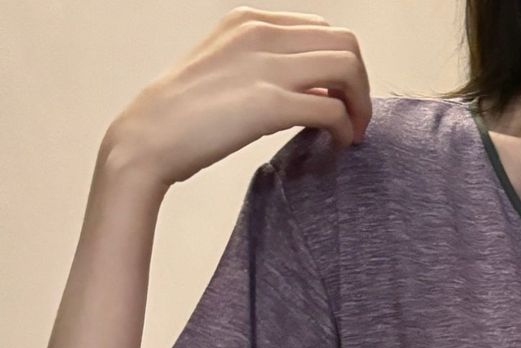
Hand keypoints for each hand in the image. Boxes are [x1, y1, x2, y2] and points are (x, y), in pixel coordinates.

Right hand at [103, 8, 370, 188]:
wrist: (149, 136)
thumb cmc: (185, 114)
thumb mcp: (227, 69)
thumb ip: (268, 67)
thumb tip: (316, 88)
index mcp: (249, 21)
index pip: (322, 29)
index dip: (341, 65)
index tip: (340, 98)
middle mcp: (260, 33)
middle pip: (345, 43)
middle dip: (361, 83)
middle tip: (356, 118)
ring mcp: (266, 65)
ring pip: (347, 68)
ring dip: (360, 104)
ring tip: (352, 132)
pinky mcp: (269, 103)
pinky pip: (332, 109)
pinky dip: (345, 129)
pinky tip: (336, 145)